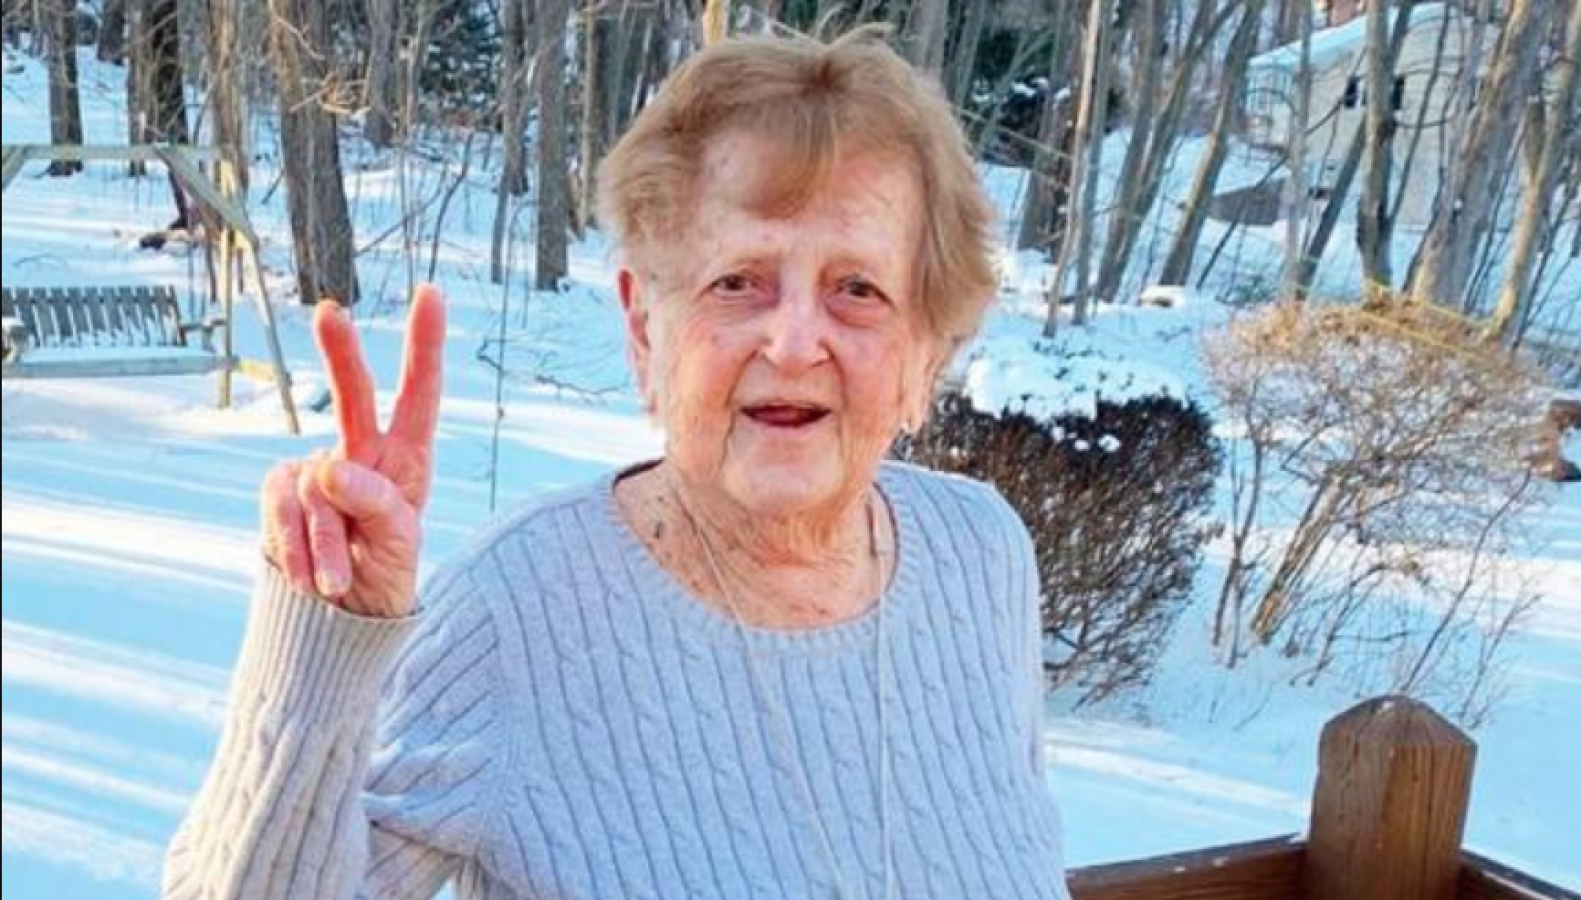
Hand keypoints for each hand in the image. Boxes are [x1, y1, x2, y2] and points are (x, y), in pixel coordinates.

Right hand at [261, 285, 445, 617]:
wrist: (338, 616)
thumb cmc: (383, 572)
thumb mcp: (398, 546)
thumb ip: (375, 506)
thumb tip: (329, 467)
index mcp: (407, 460)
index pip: (420, 396)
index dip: (426, 345)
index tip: (431, 293)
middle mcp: (363, 453)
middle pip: (354, 395)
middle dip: (340, 353)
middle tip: (330, 312)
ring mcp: (316, 469)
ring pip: (317, 489)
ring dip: (327, 545)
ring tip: (337, 581)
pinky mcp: (280, 491)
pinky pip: (283, 513)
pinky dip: (296, 550)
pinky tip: (310, 578)